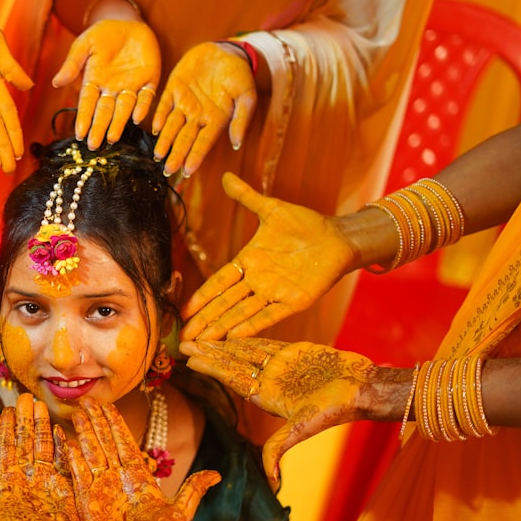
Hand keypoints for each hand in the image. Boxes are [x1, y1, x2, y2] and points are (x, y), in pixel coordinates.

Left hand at [0, 394, 81, 520]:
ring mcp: (46, 482)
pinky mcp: (64, 488)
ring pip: (44, 447)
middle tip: (23, 396)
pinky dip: (61, 447)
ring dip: (41, 426)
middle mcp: (27, 478)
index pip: (7, 450)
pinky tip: (60, 430)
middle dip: (25, 420)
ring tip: (40, 405)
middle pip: (26, 442)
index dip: (6, 430)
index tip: (3, 409)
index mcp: (9, 484)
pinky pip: (63, 463)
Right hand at [53, 19, 160, 149]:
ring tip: (112, 138)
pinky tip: (137, 118)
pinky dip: (142, 107)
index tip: (79, 133)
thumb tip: (56, 82)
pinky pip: (146, 97)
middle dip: (99, 128)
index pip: (87, 103)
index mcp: (94, 82)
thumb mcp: (85, 43)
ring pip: (124, 109)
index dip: (84, 118)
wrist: (129, 23)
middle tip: (94, 145)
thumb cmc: (104, 34)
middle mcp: (112, 89)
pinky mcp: (149, 81)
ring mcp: (131, 87)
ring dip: (119, 123)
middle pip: (104, 111)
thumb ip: (73, 62)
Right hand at [66, 397, 219, 520]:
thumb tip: (217, 474)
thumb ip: (194, 489)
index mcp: (138, 477)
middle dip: (97, 420)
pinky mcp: (86, 500)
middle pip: (105, 442)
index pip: (124, 443)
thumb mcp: (180, 512)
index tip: (108, 405)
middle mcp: (117, 478)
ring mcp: (100, 488)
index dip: (116, 424)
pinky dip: (71, 455)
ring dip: (84, 432)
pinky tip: (65, 439)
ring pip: (90, 452)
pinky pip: (77, 473)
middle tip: (88, 400)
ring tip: (78, 411)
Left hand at [152, 42, 256, 176]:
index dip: (196, 156)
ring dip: (165, 140)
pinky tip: (154, 127)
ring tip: (158, 155)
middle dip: (176, 155)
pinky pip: (164, 105)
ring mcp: (184, 103)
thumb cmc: (239, 75)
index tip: (188, 171)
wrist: (226, 51)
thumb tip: (237, 144)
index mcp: (215, 120)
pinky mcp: (173, 89)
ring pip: (172, 126)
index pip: (203, 143)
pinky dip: (159, 116)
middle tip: (167, 170)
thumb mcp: (246, 95)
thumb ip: (241, 119)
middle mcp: (197, 116)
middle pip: (185, 139)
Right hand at [180, 173, 355, 340]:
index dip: (201, 297)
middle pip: (225, 304)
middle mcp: (257, 281)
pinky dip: (251, 326)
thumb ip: (247, 197)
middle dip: (204, 321)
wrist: (337, 237)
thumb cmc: (305, 224)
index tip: (183, 310)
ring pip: (241, 314)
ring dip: (221, 328)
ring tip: (202, 343)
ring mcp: (274, 293)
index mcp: (248, 262)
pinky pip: (269, 316)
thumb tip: (225, 177)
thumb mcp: (271, 209)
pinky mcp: (294, 302)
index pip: (219, 283)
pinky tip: (233, 337)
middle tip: (183, 338)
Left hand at [180, 338, 376, 485]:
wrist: (363, 389)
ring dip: (222, 343)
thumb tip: (270, 481)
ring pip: (244, 352)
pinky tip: (229, 330)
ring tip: (200, 333)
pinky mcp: (293, 352)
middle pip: (231, 364)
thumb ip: (280, 448)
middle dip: (208, 354)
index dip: (211, 368)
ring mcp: (280, 367)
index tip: (190, 359)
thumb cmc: (336, 410)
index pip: (231, 379)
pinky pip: (264, 342)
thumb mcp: (304, 428)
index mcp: (266, 397)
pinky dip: (246, 336)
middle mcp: (269, 382)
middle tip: (181, 341)